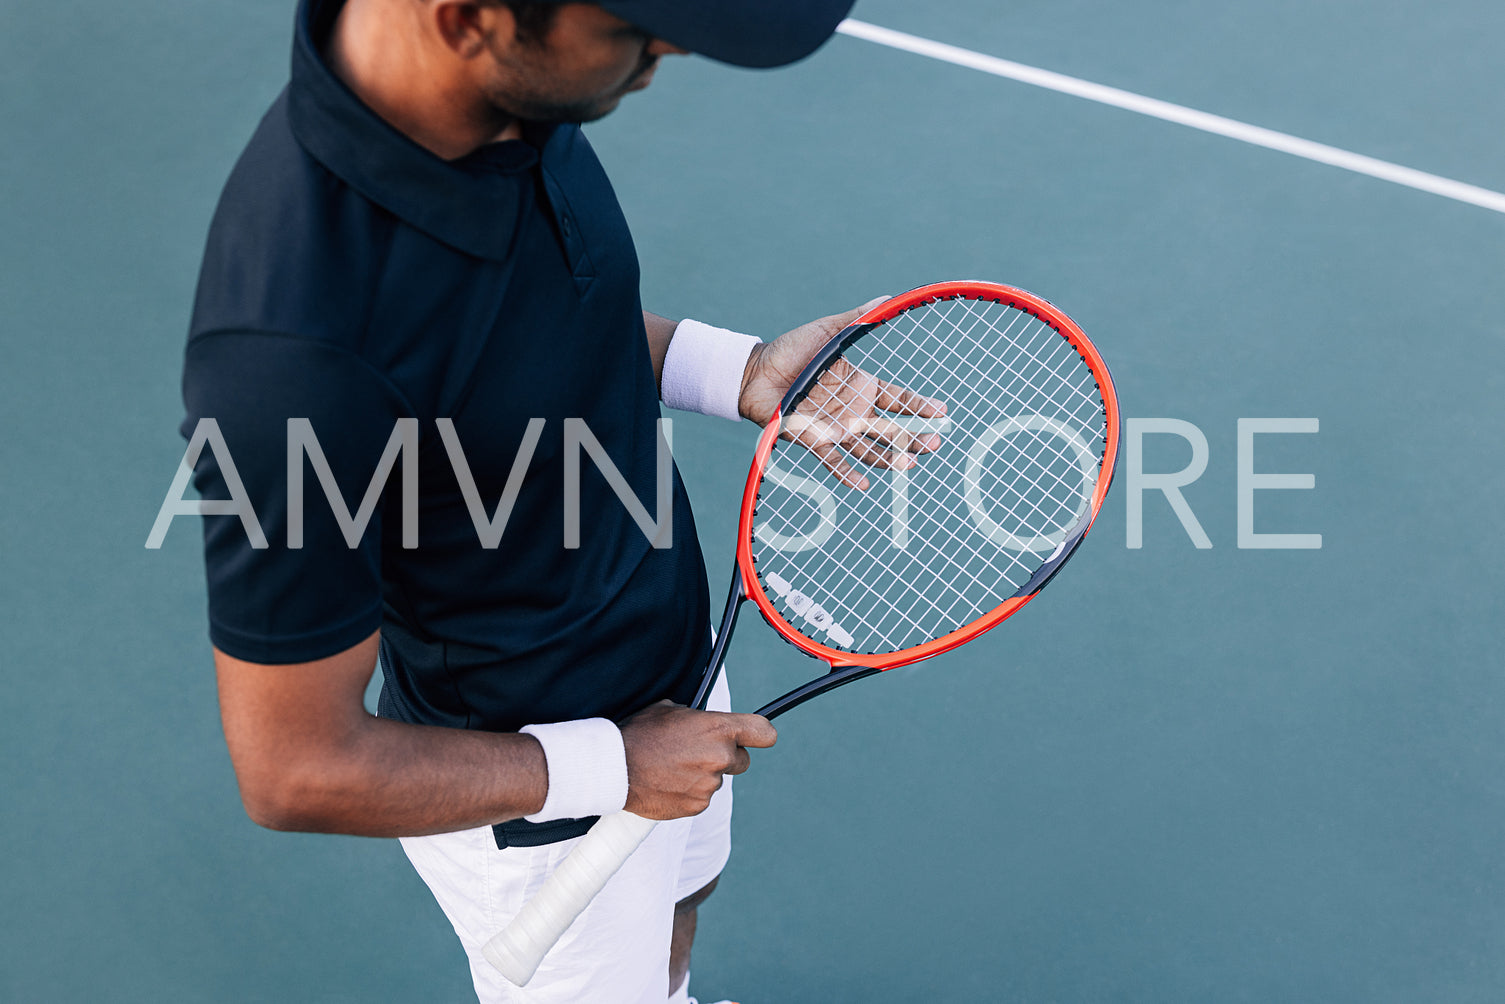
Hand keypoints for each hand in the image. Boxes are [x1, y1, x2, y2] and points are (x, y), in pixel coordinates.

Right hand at [619, 701, 776, 819]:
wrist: (614, 767)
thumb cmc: (640, 734)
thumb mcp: (671, 710)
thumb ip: (698, 719)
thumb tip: (704, 723)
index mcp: (719, 730)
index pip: (764, 732)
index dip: (761, 734)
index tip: (757, 736)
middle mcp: (720, 758)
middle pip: (742, 761)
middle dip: (726, 757)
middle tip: (698, 753)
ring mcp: (709, 785)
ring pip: (716, 780)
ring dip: (702, 775)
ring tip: (672, 767)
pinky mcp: (697, 806)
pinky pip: (701, 797)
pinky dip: (689, 792)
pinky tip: (668, 782)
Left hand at [739, 298, 947, 489]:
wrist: (755, 372)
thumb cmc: (791, 351)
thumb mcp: (827, 332)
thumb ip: (855, 320)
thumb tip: (885, 298)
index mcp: (861, 386)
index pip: (898, 399)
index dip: (920, 406)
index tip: (943, 412)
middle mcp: (853, 411)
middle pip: (890, 429)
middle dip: (913, 438)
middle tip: (935, 445)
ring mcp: (835, 428)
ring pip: (868, 448)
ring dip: (888, 458)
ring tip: (908, 464)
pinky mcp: (813, 440)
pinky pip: (832, 460)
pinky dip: (847, 473)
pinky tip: (865, 484)